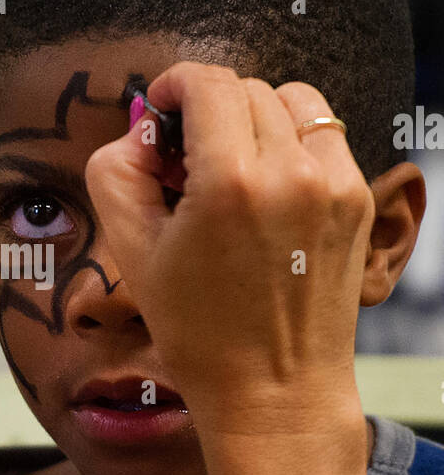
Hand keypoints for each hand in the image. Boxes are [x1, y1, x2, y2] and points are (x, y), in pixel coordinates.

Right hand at [84, 63, 373, 433]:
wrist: (275, 392)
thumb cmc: (199, 332)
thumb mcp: (131, 252)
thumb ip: (118, 170)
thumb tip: (144, 128)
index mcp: (232, 184)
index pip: (207, 82)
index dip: (173, 84)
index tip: (160, 110)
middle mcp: (292, 174)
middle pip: (245, 89)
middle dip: (207, 110)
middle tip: (185, 161)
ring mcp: (334, 186)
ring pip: (292, 102)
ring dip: (255, 118)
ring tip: (231, 168)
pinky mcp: (357, 200)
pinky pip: (323, 136)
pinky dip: (292, 145)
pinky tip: (268, 190)